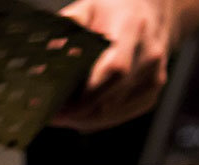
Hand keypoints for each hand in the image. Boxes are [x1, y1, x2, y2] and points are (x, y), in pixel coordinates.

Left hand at [53, 0, 180, 131]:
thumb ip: (66, 28)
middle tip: (51, 116)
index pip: (114, 70)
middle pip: (112, 98)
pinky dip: (97, 119)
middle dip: (77, 113)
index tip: (58, 106)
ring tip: (60, 115)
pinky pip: (121, 114)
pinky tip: (80, 114)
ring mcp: (154, 74)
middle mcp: (148, 53)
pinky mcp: (152, 90)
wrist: (149, 13)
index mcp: (131, 28)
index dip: (85, 96)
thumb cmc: (112, 12)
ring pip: (114, 112)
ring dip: (84, 119)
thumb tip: (44, 54)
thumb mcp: (87, 9)